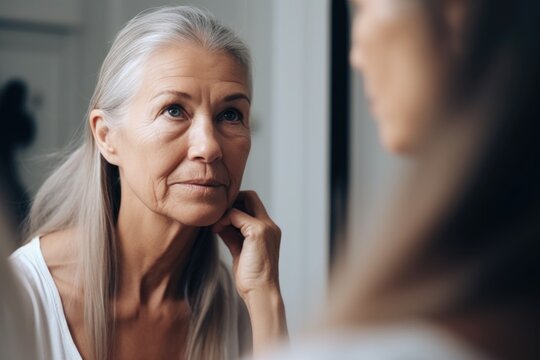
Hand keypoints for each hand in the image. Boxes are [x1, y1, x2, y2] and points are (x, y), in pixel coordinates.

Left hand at [213, 191, 287, 353]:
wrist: (260, 293)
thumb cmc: (250, 279)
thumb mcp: (240, 252)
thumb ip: (233, 236)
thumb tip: (220, 224)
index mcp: (269, 231)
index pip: (253, 206)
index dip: (236, 206)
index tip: (220, 218)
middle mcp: (270, 226)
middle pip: (251, 197)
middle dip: (232, 201)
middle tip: (216, 215)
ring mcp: (266, 227)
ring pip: (245, 201)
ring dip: (226, 210)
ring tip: (214, 224)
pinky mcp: (258, 231)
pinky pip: (235, 215)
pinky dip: (223, 219)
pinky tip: (215, 230)